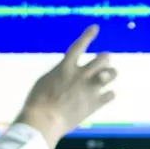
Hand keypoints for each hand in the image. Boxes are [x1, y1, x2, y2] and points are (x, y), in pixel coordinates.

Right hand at [16, 25, 116, 147]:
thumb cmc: (38, 102)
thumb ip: (60, 74)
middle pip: (102, 59)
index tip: (96, 27)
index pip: (79, 46)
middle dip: (105, 58)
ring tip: (110, 75)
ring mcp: (89, 88)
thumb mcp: (45, 81)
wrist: (44, 120)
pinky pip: (111, 94)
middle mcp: (81, 74)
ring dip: (111, 73)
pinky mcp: (95, 104)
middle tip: (105, 59)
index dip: (88, 35)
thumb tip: (68, 73)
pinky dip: (109, 94)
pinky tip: (106, 95)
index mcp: (65, 66)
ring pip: (111, 74)